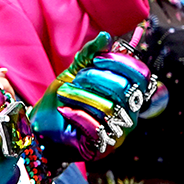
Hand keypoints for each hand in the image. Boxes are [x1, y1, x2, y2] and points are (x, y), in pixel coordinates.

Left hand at [30, 32, 159, 161]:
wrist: (42, 127)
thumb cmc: (62, 99)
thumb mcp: (74, 72)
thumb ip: (90, 55)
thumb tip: (106, 36)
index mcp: (128, 93)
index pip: (141, 74)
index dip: (120, 62)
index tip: (96, 60)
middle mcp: (130, 113)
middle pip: (124, 89)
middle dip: (96, 79)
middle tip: (76, 79)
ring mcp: (119, 132)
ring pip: (109, 107)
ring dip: (81, 96)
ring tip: (64, 95)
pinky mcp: (104, 147)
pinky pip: (97, 127)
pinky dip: (77, 115)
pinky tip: (65, 111)